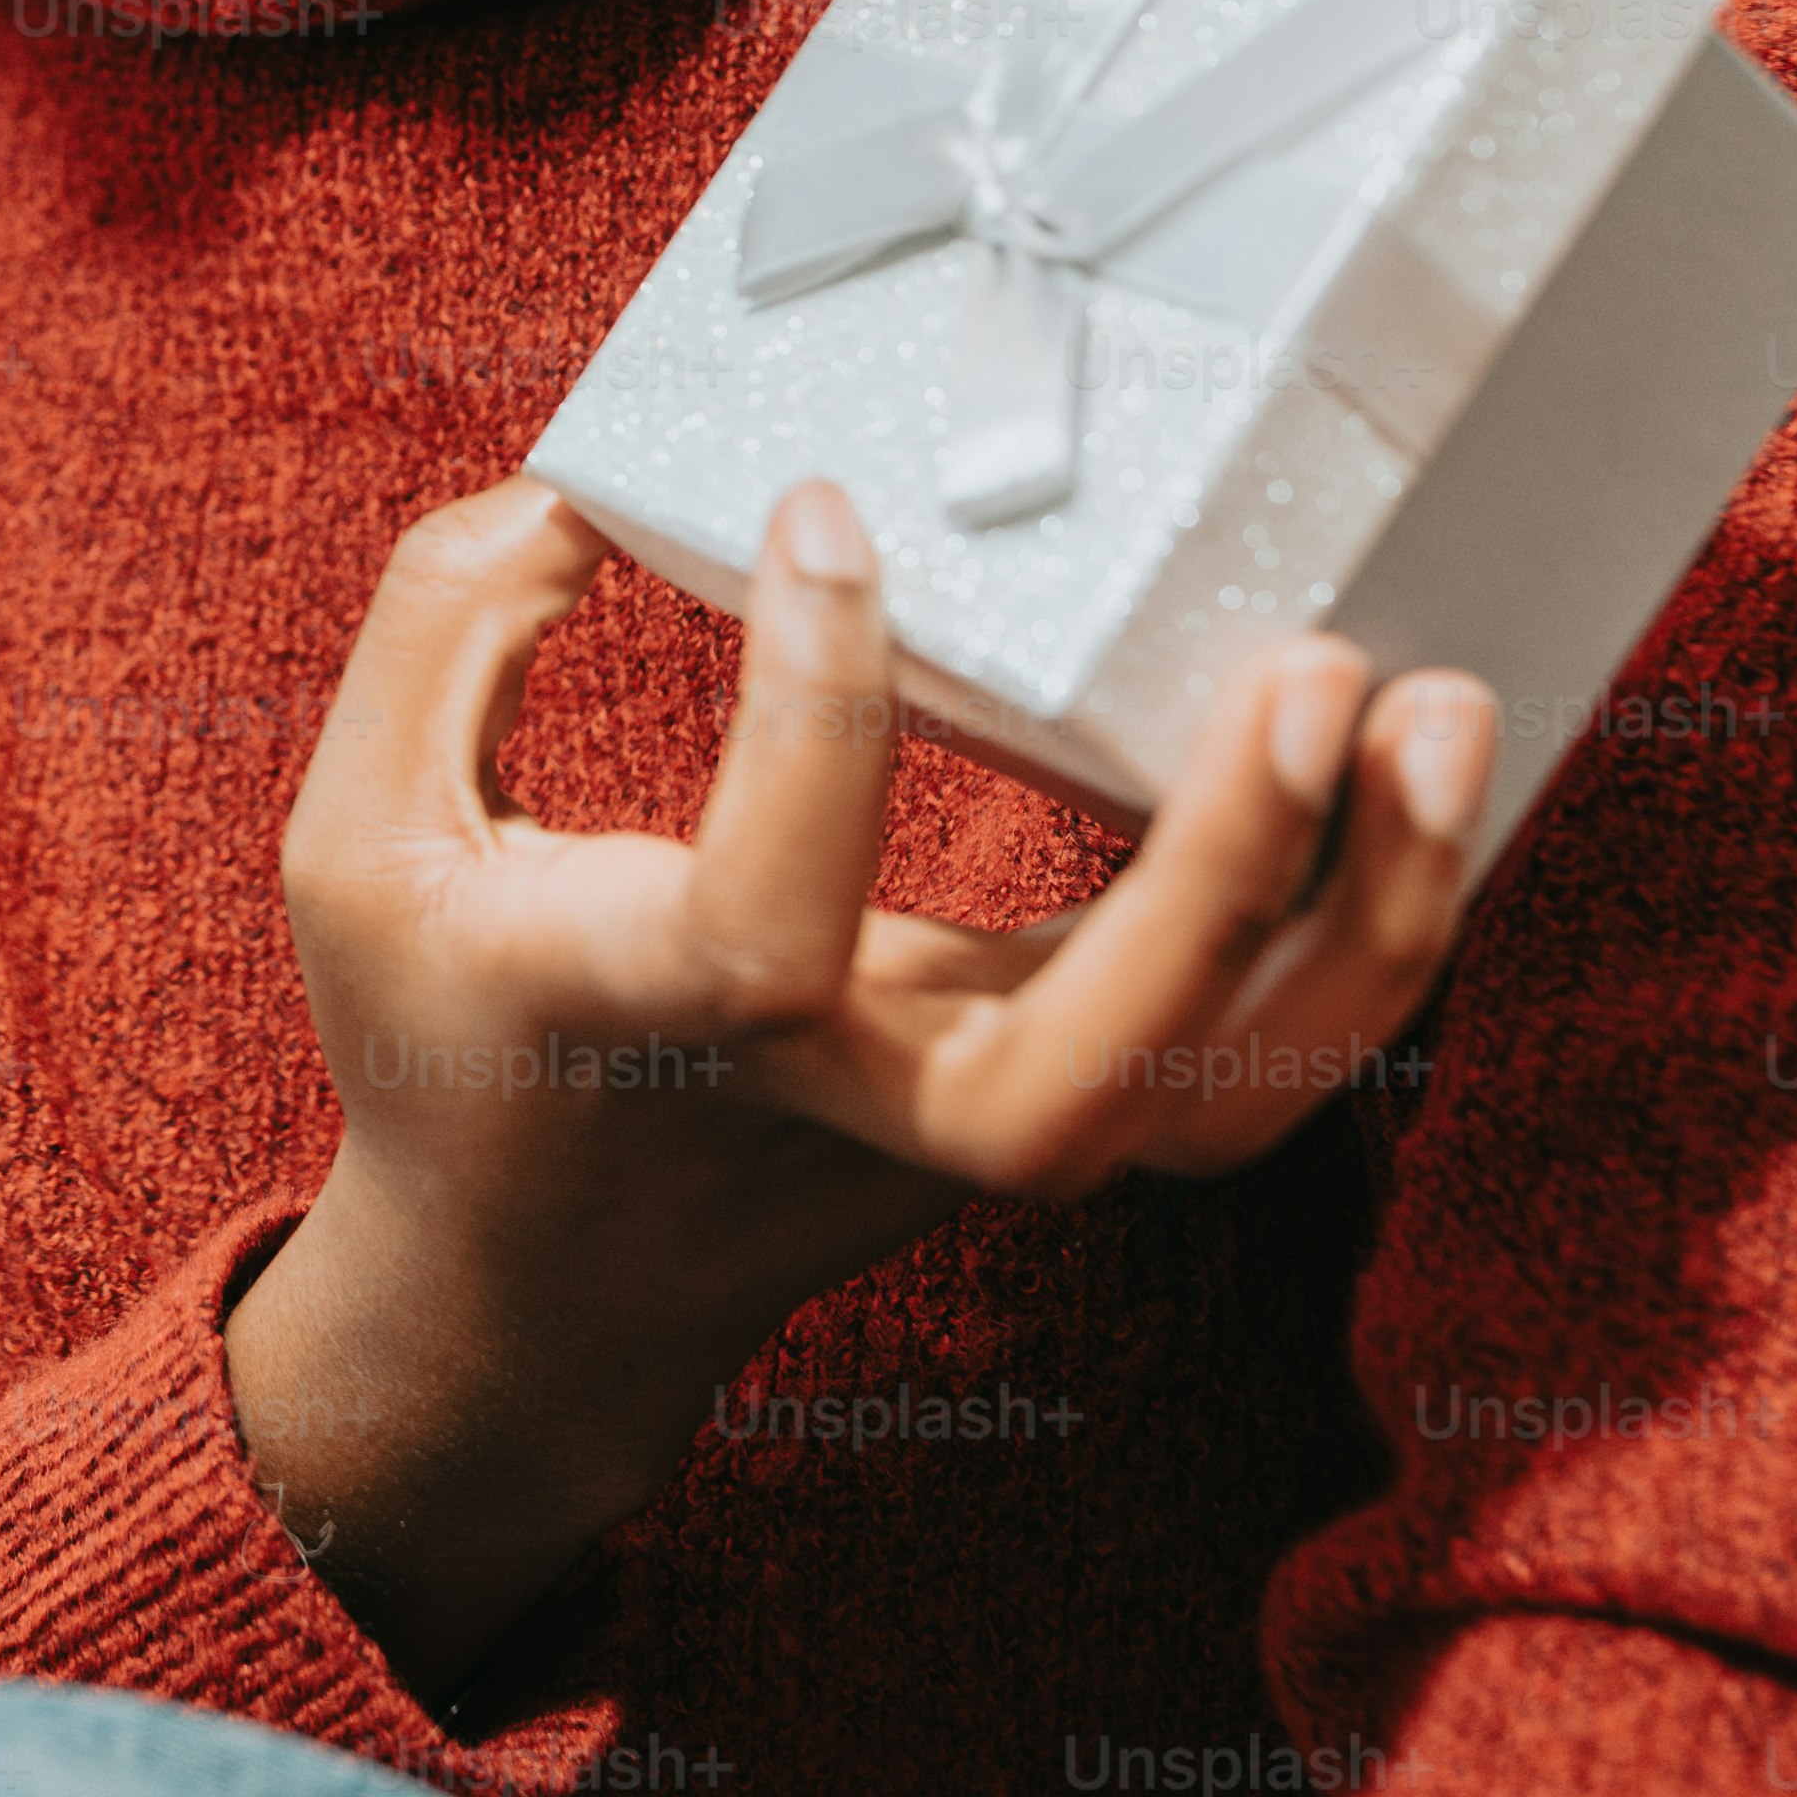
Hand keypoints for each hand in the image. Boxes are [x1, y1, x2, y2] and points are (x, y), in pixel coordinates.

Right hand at [222, 477, 1492, 1685]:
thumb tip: (593, 502)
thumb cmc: (451, 1033)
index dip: (811, 717)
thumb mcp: (358, 834)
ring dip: (1367, 920)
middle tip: (1308, 669)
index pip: (763, 919)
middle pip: (1082, 1080)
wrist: (545, 1294)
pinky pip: (1267, 1059)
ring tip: (1438, 702)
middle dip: (1221, 887)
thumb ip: (439, 634)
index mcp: (655, 1019)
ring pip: (1231, 1098)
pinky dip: (1377, 934)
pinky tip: (1430, 769)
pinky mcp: (1074, 1114)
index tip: (826, 515)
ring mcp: (987, 1132)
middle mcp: (849, 1102)